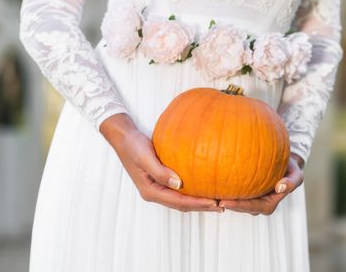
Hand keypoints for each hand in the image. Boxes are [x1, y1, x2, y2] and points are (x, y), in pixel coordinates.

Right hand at [100, 113, 222, 212]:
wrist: (124, 138)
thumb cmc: (133, 146)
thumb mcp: (145, 157)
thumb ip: (160, 172)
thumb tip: (179, 184)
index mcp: (151, 191)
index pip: (179, 202)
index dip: (198, 204)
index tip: (215, 203)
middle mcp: (155, 192)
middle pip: (182, 205)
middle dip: (202, 207)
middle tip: (222, 206)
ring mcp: (158, 187)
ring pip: (182, 199)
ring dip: (199, 201)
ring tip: (217, 200)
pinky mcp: (162, 180)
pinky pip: (180, 189)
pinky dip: (193, 190)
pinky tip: (205, 185)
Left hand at [218, 153, 304, 215]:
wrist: (285, 162)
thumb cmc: (290, 169)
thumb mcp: (296, 175)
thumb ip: (291, 182)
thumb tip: (279, 187)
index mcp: (268, 205)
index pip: (250, 208)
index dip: (237, 206)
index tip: (223, 202)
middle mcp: (257, 205)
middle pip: (238, 207)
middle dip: (225, 204)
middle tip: (210, 198)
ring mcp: (250, 198)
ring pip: (234, 200)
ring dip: (221, 197)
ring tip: (207, 192)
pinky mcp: (244, 190)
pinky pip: (233, 190)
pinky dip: (224, 187)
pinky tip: (211, 181)